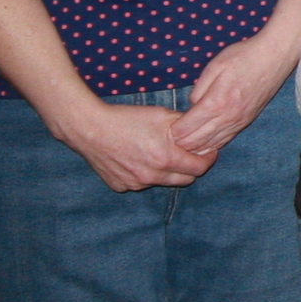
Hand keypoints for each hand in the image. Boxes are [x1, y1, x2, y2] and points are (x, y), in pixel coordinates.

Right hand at [57, 101, 213, 192]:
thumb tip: (201, 130)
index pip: (199, 169)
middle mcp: (152, 176)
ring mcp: (135, 184)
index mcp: (166, 159)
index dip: (208, 159)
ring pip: (162, 182)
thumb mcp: (161, 115)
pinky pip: (140, 184)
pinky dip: (144, 174)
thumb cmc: (127, 119)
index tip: (209, 153)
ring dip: (167, 172)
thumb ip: (185, 126)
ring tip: (160, 154)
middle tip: (189, 155)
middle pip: (185, 180)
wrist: (91, 128)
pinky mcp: (120, 186)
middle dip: (191, 168)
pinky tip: (138, 159)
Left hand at [170, 30, 298, 158]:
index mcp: (216, 102)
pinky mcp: (246, 121)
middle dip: (181, 143)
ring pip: (212, 144)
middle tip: (169, 140)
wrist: (274, 56)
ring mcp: (239, 121)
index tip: (165, 129)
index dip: (174, 132)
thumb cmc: (243, 56)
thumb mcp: (215, 65)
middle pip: (197, 141)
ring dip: (195, 147)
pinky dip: (211, 146)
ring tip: (182, 146)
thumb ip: (199, 88)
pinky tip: (203, 146)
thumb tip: (192, 104)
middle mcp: (228, 117)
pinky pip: (225, 140)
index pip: (188, 127)